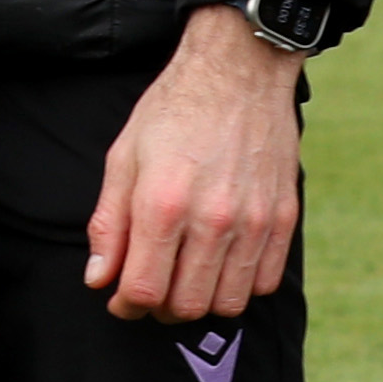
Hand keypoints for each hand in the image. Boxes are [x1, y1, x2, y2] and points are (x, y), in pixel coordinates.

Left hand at [85, 4, 303, 323]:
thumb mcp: (124, 157)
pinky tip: (219, 265)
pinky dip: (239, 286)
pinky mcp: (284, 218)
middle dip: (160, 308)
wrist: (238, 72)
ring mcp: (254, 221)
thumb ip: (109, 223)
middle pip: (186, 305)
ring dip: (200, 302)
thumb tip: (98, 278)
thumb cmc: (173, 111)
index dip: (126, 305)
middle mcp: (211, 219)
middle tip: (150, 290)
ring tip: (184, 279)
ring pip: (227, 302)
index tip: (119, 299)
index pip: (143, 289)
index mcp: (163, 203)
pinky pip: (264, 282)